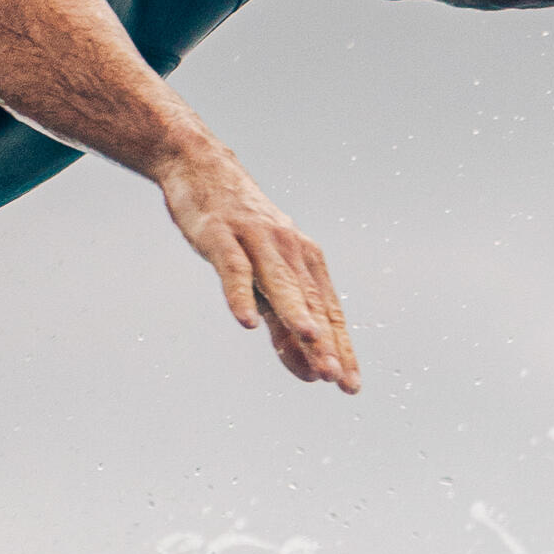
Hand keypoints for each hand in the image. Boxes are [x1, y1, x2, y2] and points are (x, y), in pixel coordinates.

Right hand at [155, 145, 359, 391]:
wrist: (201, 167)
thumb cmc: (236, 229)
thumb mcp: (262, 279)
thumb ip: (283, 324)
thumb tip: (308, 370)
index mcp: (305, 261)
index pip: (329, 312)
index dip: (341, 350)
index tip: (351, 386)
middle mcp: (289, 250)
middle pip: (311, 303)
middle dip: (326, 343)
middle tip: (338, 378)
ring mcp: (256, 241)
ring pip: (281, 285)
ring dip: (296, 316)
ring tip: (313, 344)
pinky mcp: (222, 236)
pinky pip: (234, 270)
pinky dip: (240, 296)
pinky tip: (246, 322)